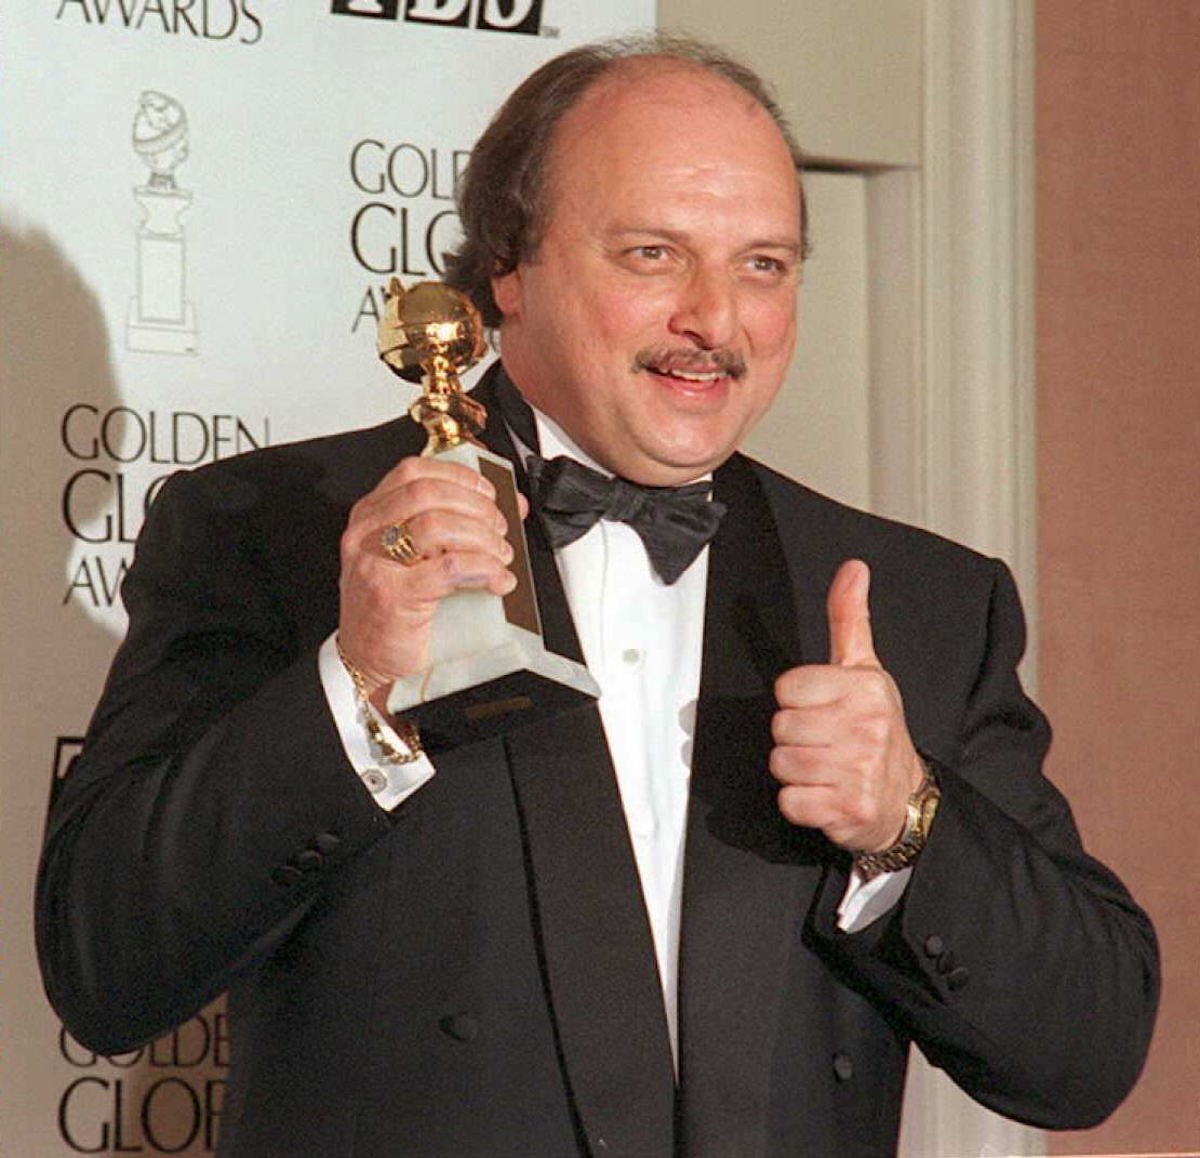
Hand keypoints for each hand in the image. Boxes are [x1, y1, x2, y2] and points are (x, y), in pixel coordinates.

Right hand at [337, 457, 522, 702]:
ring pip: (438, 526)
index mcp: (370, 516)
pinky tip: (496, 580)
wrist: (368, 660)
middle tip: (499, 530)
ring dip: (482, 538)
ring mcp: (376, 564)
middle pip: (428, 494)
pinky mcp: (393, 596)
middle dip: (476, 508)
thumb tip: (511, 507)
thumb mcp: (414, 557)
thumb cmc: (393, 609)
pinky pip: (449, 568)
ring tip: (499, 557)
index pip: (414, 472)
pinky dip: (483, 569)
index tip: (488, 494)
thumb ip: (452, 526)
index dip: (459, 476)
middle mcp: (367, 534)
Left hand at [770, 559, 924, 851]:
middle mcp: (865, 727)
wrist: (906, 796)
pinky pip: (790, 801)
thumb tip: (853, 568)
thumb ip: (849, 617)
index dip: (796, 700)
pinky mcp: (848, 808)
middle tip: (823, 740)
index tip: (820, 707)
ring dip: (795, 770)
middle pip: (780, 726)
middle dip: (794, 736)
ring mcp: (859, 770)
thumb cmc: (876, 728)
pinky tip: (824, 793)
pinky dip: (799, 803)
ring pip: (781, 763)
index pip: (787, 687)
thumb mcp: (865, 668)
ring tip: (824, 766)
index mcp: (864, 688)